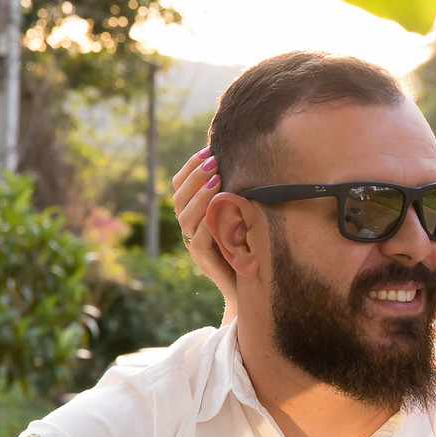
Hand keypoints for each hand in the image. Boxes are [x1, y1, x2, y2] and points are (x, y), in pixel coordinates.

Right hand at [172, 148, 237, 322]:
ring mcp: (195, 246)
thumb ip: (238, 194)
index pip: (181, 186)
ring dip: (200, 197)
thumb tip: (246, 161)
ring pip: (185, 218)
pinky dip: (206, 225)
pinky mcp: (205, 262)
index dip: (190, 168)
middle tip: (214, 161)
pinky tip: (219, 211)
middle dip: (195, 177)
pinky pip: (198, 241)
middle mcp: (190, 228)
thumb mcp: (245, 214)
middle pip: (179, 198)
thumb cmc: (253, 246)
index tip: (207, 150)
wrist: (256, 286)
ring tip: (217, 180)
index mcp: (195, 214)